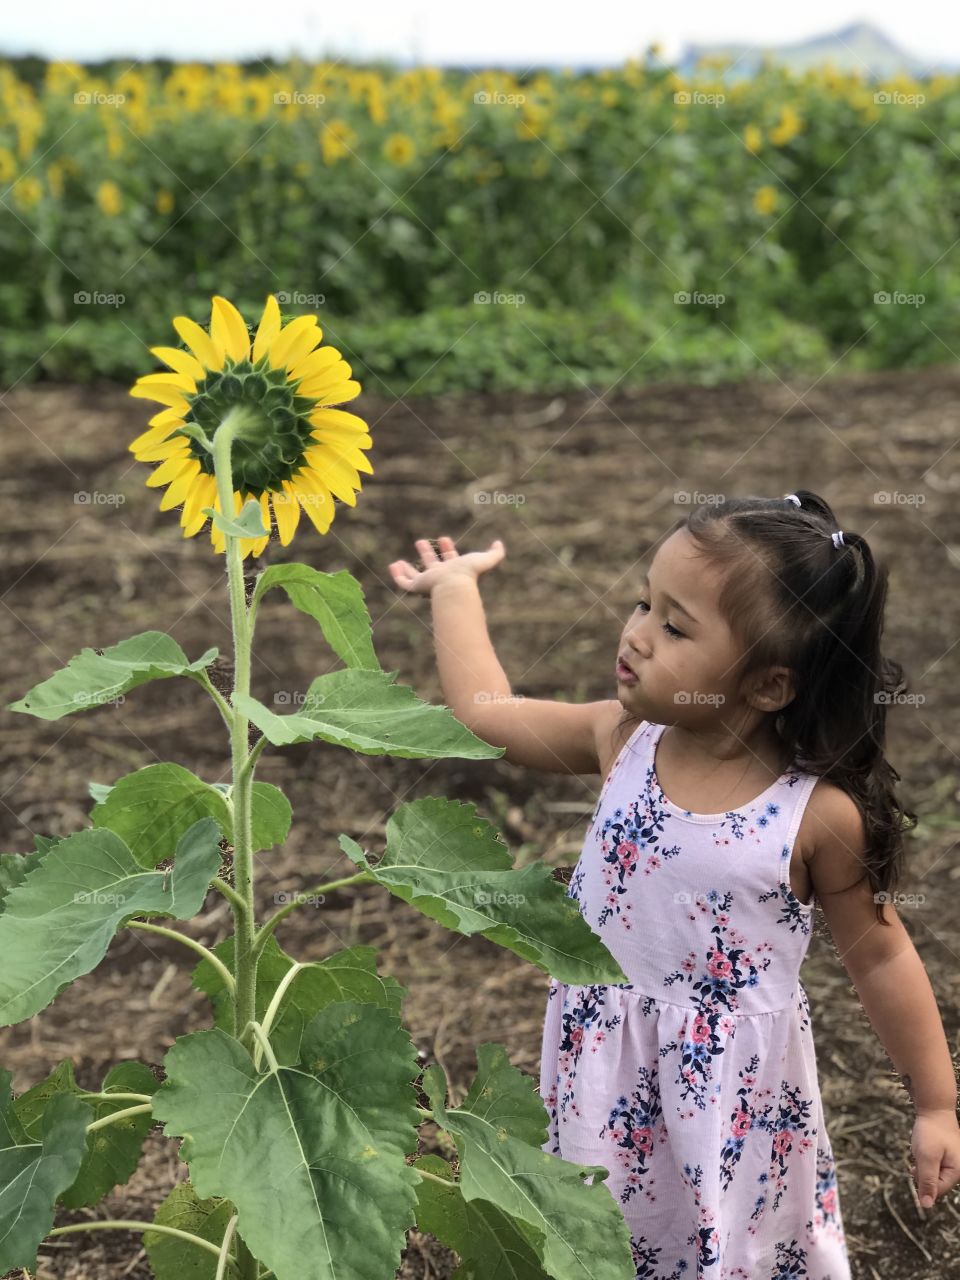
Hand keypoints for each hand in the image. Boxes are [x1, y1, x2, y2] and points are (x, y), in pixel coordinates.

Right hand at [388, 536, 505, 595]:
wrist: (454, 586)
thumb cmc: (469, 574)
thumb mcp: (486, 559)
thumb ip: (496, 553)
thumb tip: (498, 543)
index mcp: (454, 569)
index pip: (450, 558)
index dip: (448, 549)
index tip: (444, 538)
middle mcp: (440, 575)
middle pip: (431, 565)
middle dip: (427, 554)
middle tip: (420, 542)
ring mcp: (428, 582)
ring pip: (415, 576)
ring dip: (408, 568)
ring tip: (399, 561)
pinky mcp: (418, 586)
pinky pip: (404, 583)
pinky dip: (397, 575)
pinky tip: (393, 566)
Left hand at [910, 1110, 959, 1207]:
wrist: (934, 1109)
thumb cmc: (931, 1132)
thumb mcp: (927, 1157)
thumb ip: (927, 1181)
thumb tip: (926, 1206)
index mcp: (957, 1172)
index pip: (937, 1190)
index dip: (923, 1181)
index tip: (918, 1166)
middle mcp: (958, 1170)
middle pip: (934, 1182)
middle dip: (923, 1171)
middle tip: (922, 1154)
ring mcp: (953, 1162)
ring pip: (931, 1173)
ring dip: (923, 1163)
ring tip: (923, 1148)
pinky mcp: (947, 1157)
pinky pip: (932, 1164)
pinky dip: (925, 1157)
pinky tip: (924, 1147)